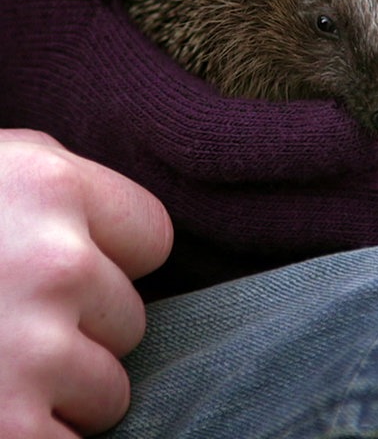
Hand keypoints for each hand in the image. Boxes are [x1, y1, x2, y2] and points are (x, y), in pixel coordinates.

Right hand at [0, 0, 377, 295]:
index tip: (373, 133)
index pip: (242, 142)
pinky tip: (333, 240)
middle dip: (348, 212)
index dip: (312, 143)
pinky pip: (227, 257)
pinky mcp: (146, 232)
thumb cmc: (10, 30)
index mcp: (142, 113)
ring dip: (330, 240)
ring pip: (252, 247)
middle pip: (264, 214)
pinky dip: (286, 251)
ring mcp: (149, 216)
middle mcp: (150, 178)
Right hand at [0, 129, 171, 436]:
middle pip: (133, 319)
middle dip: (84, 330)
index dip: (114, 262)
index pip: (157, 241)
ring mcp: (30, 350)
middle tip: (12, 322)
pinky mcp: (8, 429)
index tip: (68, 265)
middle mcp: (54, 264)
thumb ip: (72, 188)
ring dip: (61, 390)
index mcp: (54, 189)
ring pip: (111, 390)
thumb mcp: (0, 170)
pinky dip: (38, 436)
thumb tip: (132, 225)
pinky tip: (0, 405)